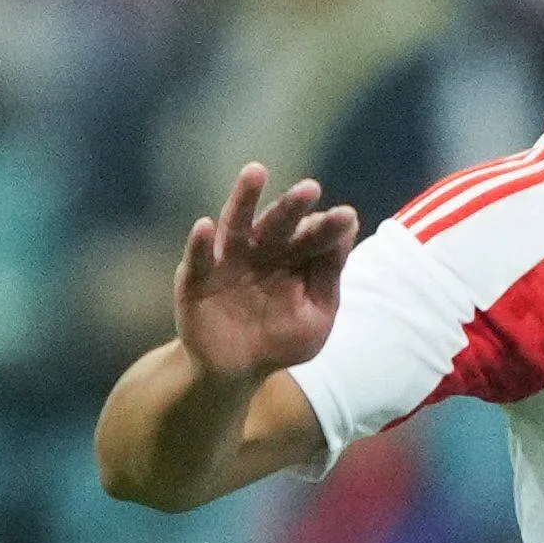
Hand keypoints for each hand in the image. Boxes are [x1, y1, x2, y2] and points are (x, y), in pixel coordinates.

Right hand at [174, 164, 358, 384]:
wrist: (237, 369)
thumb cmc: (280, 340)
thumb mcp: (315, 316)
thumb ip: (328, 277)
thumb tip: (347, 231)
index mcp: (292, 259)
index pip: (313, 238)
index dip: (328, 228)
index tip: (346, 217)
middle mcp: (260, 251)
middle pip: (278, 224)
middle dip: (293, 206)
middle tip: (310, 189)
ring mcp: (227, 261)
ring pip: (236, 225)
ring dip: (244, 199)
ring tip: (255, 172)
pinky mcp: (196, 278)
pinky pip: (198, 259)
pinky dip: (199, 244)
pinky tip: (204, 226)